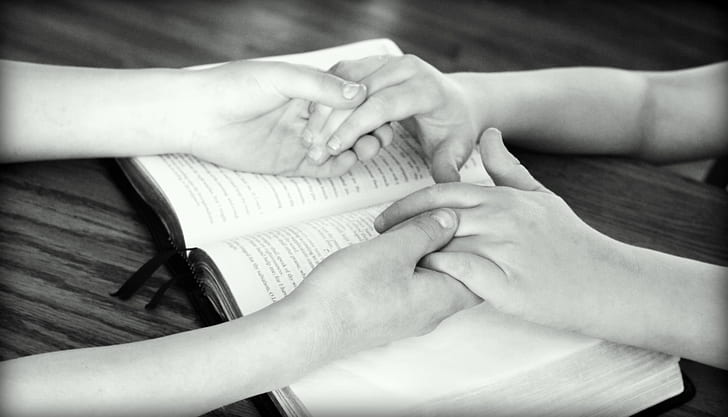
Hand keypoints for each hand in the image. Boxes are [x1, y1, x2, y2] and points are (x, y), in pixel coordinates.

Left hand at [178, 60, 367, 175]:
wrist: (197, 116)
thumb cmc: (233, 87)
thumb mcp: (281, 78)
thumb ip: (320, 86)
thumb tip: (359, 93)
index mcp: (309, 89)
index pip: (349, 99)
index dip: (368, 106)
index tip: (382, 111)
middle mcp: (309, 114)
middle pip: (351, 125)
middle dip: (369, 130)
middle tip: (380, 135)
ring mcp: (302, 140)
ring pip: (342, 148)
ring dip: (358, 148)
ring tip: (367, 148)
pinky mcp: (290, 162)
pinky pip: (323, 168)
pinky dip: (340, 167)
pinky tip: (348, 161)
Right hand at [287, 208, 479, 355]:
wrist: (310, 328)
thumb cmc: (350, 292)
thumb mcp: (393, 249)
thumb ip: (427, 232)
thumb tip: (451, 220)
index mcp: (441, 298)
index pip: (480, 273)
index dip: (476, 243)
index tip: (463, 218)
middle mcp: (430, 313)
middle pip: (457, 276)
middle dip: (451, 246)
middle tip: (436, 219)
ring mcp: (408, 317)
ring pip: (433, 281)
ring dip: (427, 255)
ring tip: (411, 229)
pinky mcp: (388, 316)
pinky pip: (412, 288)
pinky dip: (410, 266)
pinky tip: (392, 250)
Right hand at [303, 55, 478, 181]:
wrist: (457, 102)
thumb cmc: (454, 128)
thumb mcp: (456, 149)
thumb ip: (448, 167)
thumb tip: (447, 185)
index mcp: (425, 88)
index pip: (381, 105)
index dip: (354, 127)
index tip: (333, 148)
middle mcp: (406, 68)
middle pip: (357, 92)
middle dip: (332, 120)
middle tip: (313, 148)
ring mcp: (388, 61)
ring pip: (344, 79)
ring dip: (323, 108)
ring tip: (309, 137)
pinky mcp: (374, 62)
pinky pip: (342, 74)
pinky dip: (325, 96)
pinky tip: (314, 121)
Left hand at [374, 128, 635, 332]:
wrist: (606, 281)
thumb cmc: (569, 240)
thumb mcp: (539, 196)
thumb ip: (507, 167)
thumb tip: (488, 133)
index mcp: (502, 198)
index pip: (440, 194)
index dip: (406, 205)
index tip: (385, 218)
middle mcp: (500, 218)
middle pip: (433, 217)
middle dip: (398, 227)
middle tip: (376, 238)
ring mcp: (504, 250)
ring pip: (442, 244)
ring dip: (412, 253)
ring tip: (389, 264)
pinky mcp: (507, 284)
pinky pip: (460, 274)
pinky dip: (437, 276)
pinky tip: (422, 283)